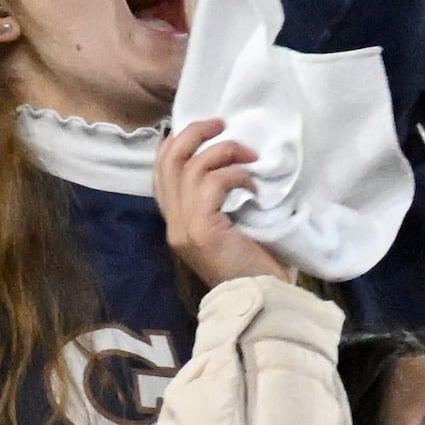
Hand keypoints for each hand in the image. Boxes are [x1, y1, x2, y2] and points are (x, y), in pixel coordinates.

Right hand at [155, 118, 293, 287]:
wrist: (263, 300)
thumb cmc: (257, 266)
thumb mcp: (232, 227)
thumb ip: (221, 200)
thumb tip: (237, 162)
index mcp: (178, 222)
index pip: (161, 171)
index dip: (178, 143)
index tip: (207, 132)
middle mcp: (174, 222)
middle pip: (167, 159)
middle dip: (193, 133)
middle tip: (220, 123)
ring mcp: (184, 226)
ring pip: (191, 166)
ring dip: (224, 152)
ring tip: (250, 157)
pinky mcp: (201, 229)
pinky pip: (214, 183)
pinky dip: (237, 177)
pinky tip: (255, 189)